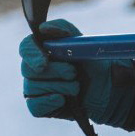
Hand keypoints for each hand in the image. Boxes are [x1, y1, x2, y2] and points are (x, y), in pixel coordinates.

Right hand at [19, 19, 134, 125]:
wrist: (109, 89)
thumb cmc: (93, 62)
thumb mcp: (82, 42)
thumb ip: (63, 29)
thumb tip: (43, 28)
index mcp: (43, 49)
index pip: (25, 47)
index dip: (31, 54)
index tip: (44, 62)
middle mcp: (35, 68)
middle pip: (28, 70)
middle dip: (54, 71)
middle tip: (73, 73)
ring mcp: (37, 88)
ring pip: (32, 88)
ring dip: (58, 87)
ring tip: (77, 87)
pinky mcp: (42, 107)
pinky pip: (34, 106)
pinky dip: (49, 102)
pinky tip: (63, 100)